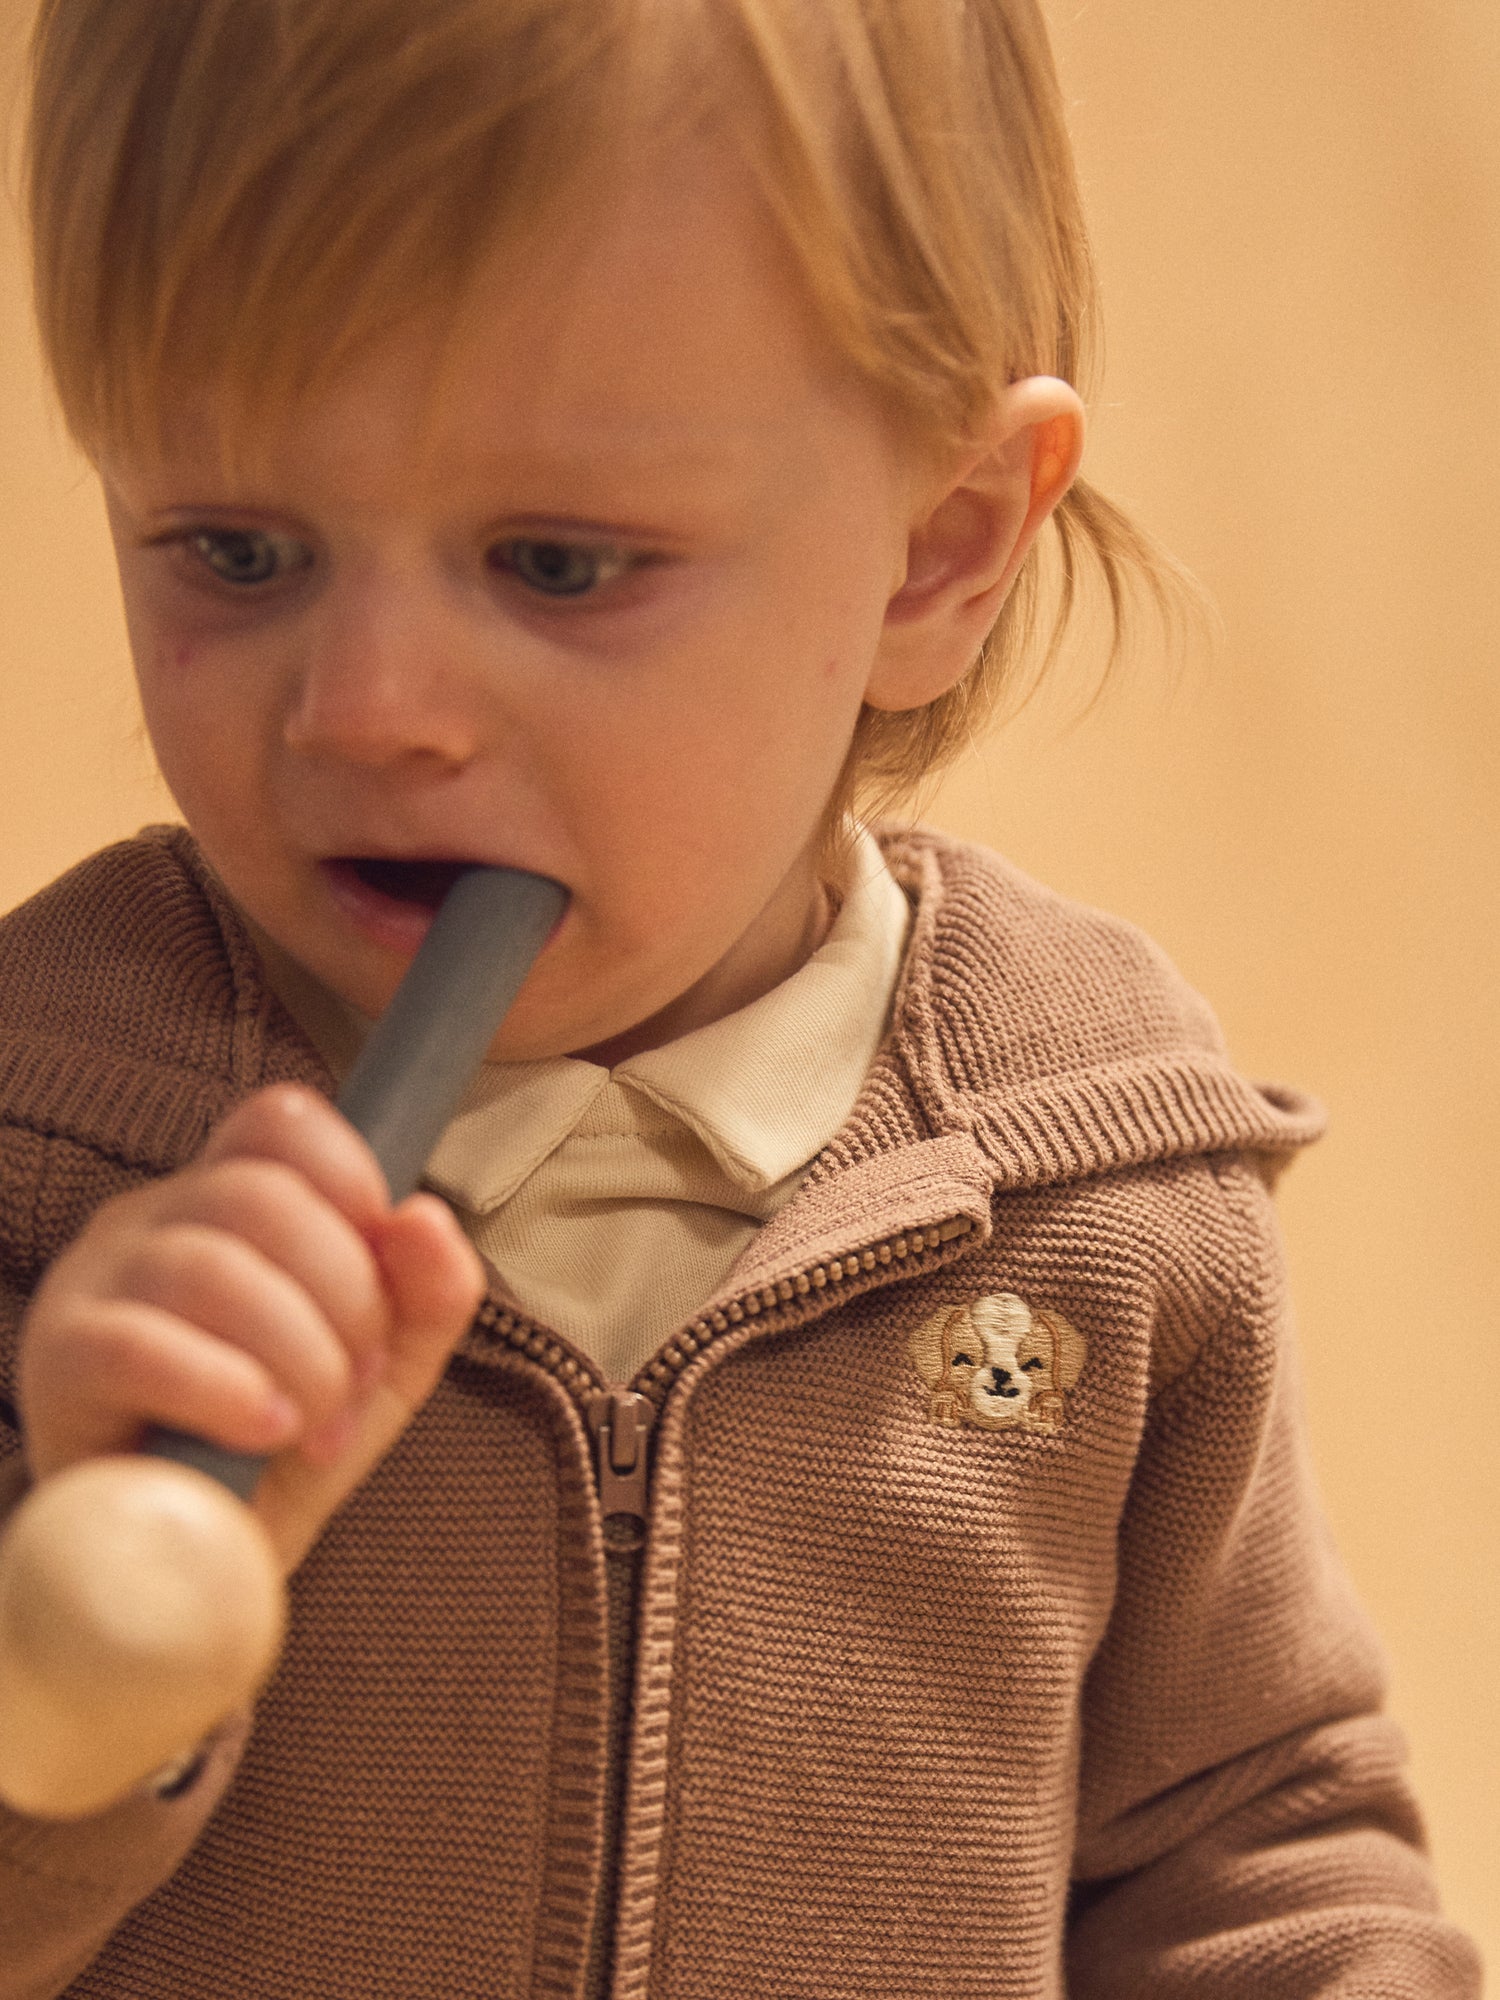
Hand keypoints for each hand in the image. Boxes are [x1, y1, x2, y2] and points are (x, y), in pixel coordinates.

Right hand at [17, 1084, 484, 1575]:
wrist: (200, 1566)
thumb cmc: (286, 1449)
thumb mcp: (387, 1369)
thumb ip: (428, 1291)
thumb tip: (423, 1216)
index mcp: (227, 1200)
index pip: (279, 1123)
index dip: (349, 1175)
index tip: (382, 1262)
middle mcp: (151, 1221)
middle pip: (262, 1198)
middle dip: (343, 1297)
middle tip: (356, 1384)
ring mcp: (94, 1282)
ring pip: (211, 1267)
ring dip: (298, 1355)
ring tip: (314, 1425)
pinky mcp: (58, 1363)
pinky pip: (140, 1344)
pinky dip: (225, 1388)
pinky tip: (262, 1430)